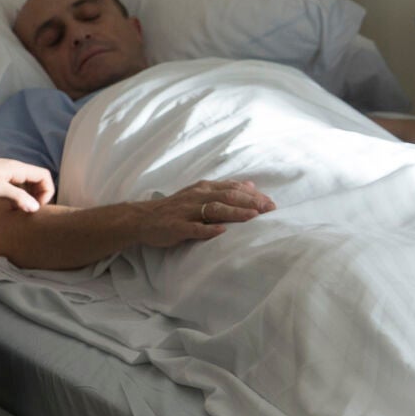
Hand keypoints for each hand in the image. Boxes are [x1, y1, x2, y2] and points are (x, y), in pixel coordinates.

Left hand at [0, 155, 54, 212]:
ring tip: (20, 212)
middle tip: (30, 211)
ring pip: (27, 185)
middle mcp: (16, 170)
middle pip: (38, 181)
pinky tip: (9, 207)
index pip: (45, 176)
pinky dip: (18, 198)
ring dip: (28, 198)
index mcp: (19, 169)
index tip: (37, 206)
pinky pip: (16, 188)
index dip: (47, 191)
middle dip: (39, 196)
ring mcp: (7, 174)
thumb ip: (17, 197)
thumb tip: (35, 208)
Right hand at [139, 180, 275, 248]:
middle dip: (250, 202)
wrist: (142, 218)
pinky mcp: (175, 227)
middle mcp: (197, 196)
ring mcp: (186, 211)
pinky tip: (222, 231)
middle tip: (270, 209)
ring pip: (214, 209)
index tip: (271, 202)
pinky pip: (193, 228)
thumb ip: (224, 189)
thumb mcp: (200, 193)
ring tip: (253, 216)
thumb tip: (250, 184)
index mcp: (204, 188)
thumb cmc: (176, 208)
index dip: (254, 195)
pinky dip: (208, 229)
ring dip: (235, 213)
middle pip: (227, 196)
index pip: (233, 188)